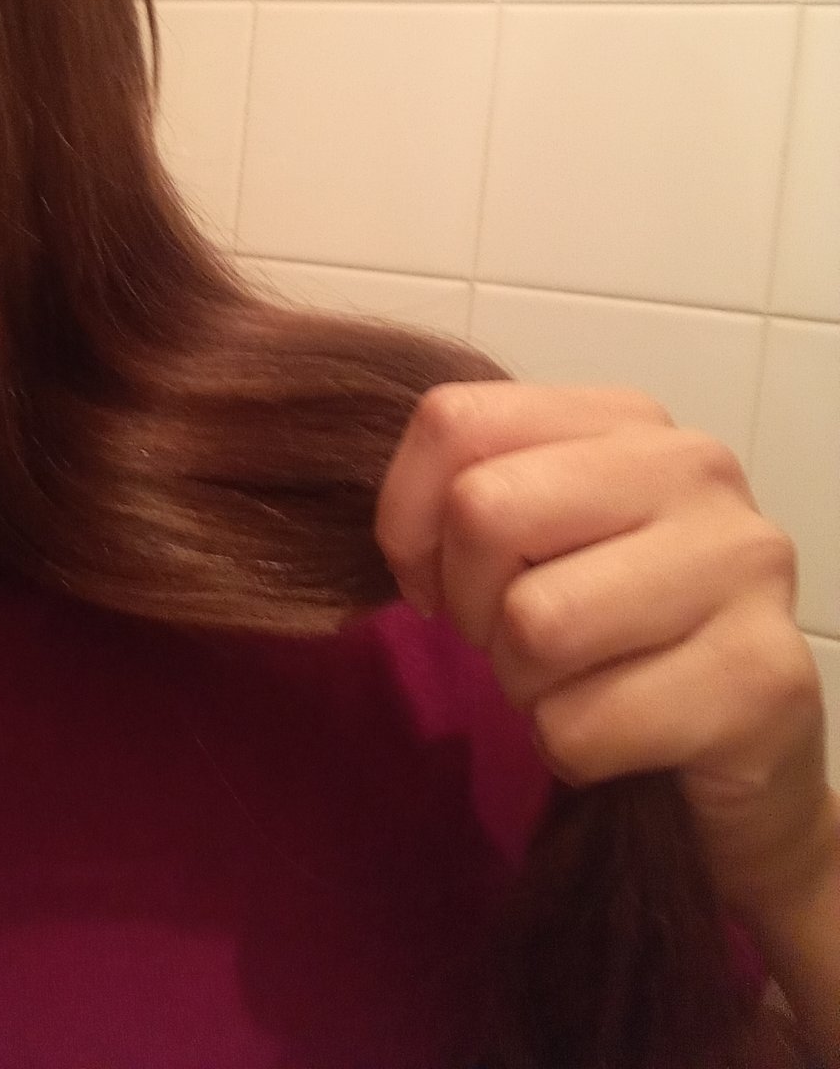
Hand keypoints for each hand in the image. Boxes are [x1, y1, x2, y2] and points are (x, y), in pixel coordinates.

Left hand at [373, 382, 837, 925]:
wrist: (743, 745)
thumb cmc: (615, 630)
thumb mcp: (539, 535)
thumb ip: (467, 495)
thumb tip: (406, 539)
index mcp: (626, 420)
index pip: (456, 421)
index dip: (409, 518)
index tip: (431, 578)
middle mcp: (694, 467)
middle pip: (486, 511)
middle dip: (469, 604)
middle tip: (512, 640)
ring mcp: (741, 564)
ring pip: (535, 625)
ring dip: (523, 684)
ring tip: (572, 684)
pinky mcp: (763, 676)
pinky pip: (582, 725)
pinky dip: (571, 749)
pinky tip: (621, 735)